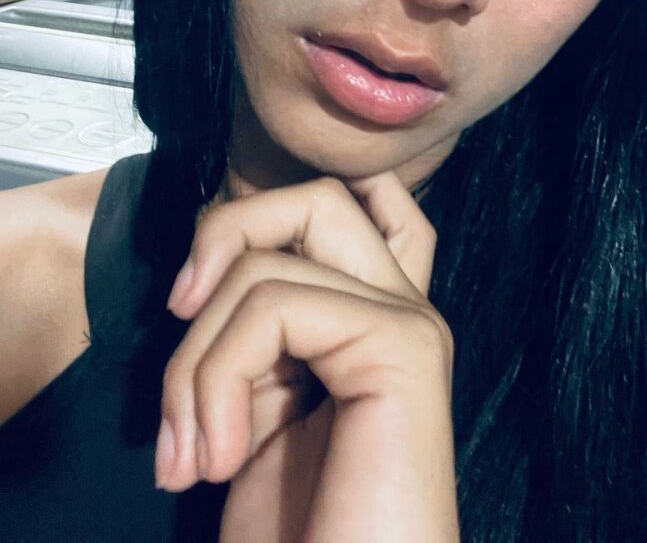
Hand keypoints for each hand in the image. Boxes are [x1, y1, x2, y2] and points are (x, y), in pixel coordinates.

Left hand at [154, 173, 459, 542]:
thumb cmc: (301, 530)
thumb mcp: (256, 410)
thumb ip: (255, 336)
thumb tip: (207, 273)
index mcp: (376, 319)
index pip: (357, 204)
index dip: (268, 212)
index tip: (203, 292)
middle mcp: (403, 305)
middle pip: (317, 196)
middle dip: (224, 234)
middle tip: (179, 313)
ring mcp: (408, 321)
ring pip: (272, 256)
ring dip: (192, 357)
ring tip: (186, 451)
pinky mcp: (401, 345)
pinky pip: (274, 307)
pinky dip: (213, 379)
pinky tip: (217, 460)